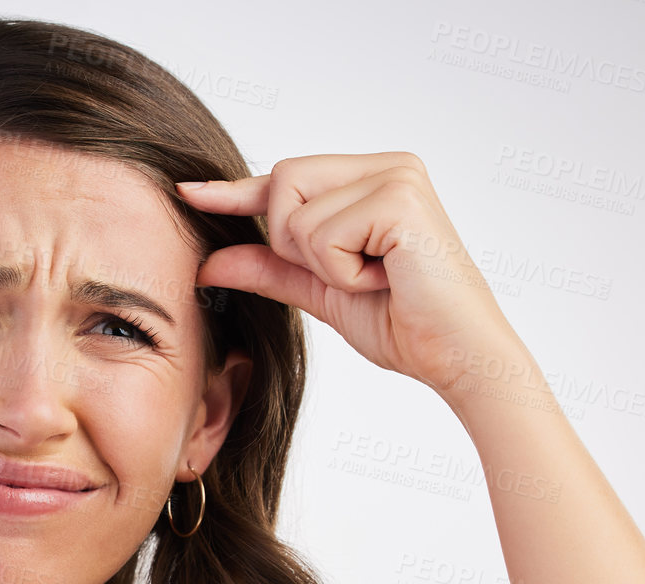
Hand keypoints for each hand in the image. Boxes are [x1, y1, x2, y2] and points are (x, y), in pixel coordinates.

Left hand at [177, 152, 525, 394]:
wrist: (455, 357)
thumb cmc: (403, 323)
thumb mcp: (320, 291)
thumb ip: (269, 268)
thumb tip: (209, 261)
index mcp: (372, 177)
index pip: (286, 178)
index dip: (236, 191)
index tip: (189, 192)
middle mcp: (388, 165)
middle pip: (281, 181)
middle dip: (293, 243)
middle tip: (349, 274)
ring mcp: (397, 176)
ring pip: (296, 215)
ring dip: (323, 265)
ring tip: (375, 278)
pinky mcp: (400, 199)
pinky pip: (322, 236)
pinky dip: (342, 272)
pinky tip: (385, 279)